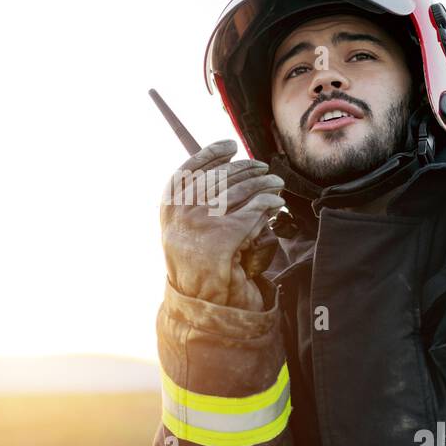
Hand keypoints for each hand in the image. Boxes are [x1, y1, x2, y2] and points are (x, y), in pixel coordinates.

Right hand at [160, 139, 285, 310]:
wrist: (199, 299)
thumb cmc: (195, 263)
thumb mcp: (183, 229)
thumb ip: (194, 200)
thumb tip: (224, 166)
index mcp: (169, 207)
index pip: (190, 168)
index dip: (211, 153)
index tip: (230, 145)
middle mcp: (182, 211)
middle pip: (221, 176)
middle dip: (245, 168)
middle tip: (262, 167)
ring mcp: (203, 223)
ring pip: (241, 190)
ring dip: (263, 182)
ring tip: (275, 182)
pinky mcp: (227, 235)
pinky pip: (255, 208)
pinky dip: (269, 202)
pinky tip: (277, 202)